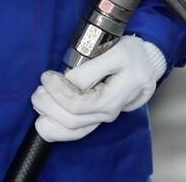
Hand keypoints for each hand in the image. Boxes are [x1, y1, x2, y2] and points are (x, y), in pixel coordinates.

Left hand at [31, 36, 166, 142]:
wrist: (147, 63)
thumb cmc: (131, 54)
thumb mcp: (116, 52)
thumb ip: (91, 69)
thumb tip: (68, 82)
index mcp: (115, 97)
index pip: (78, 104)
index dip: (57, 93)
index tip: (47, 76)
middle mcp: (109, 113)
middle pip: (72, 120)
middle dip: (49, 105)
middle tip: (39, 89)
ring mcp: (104, 119)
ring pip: (72, 131)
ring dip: (49, 119)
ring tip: (39, 101)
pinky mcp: (97, 119)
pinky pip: (76, 134)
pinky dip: (56, 132)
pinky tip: (44, 123)